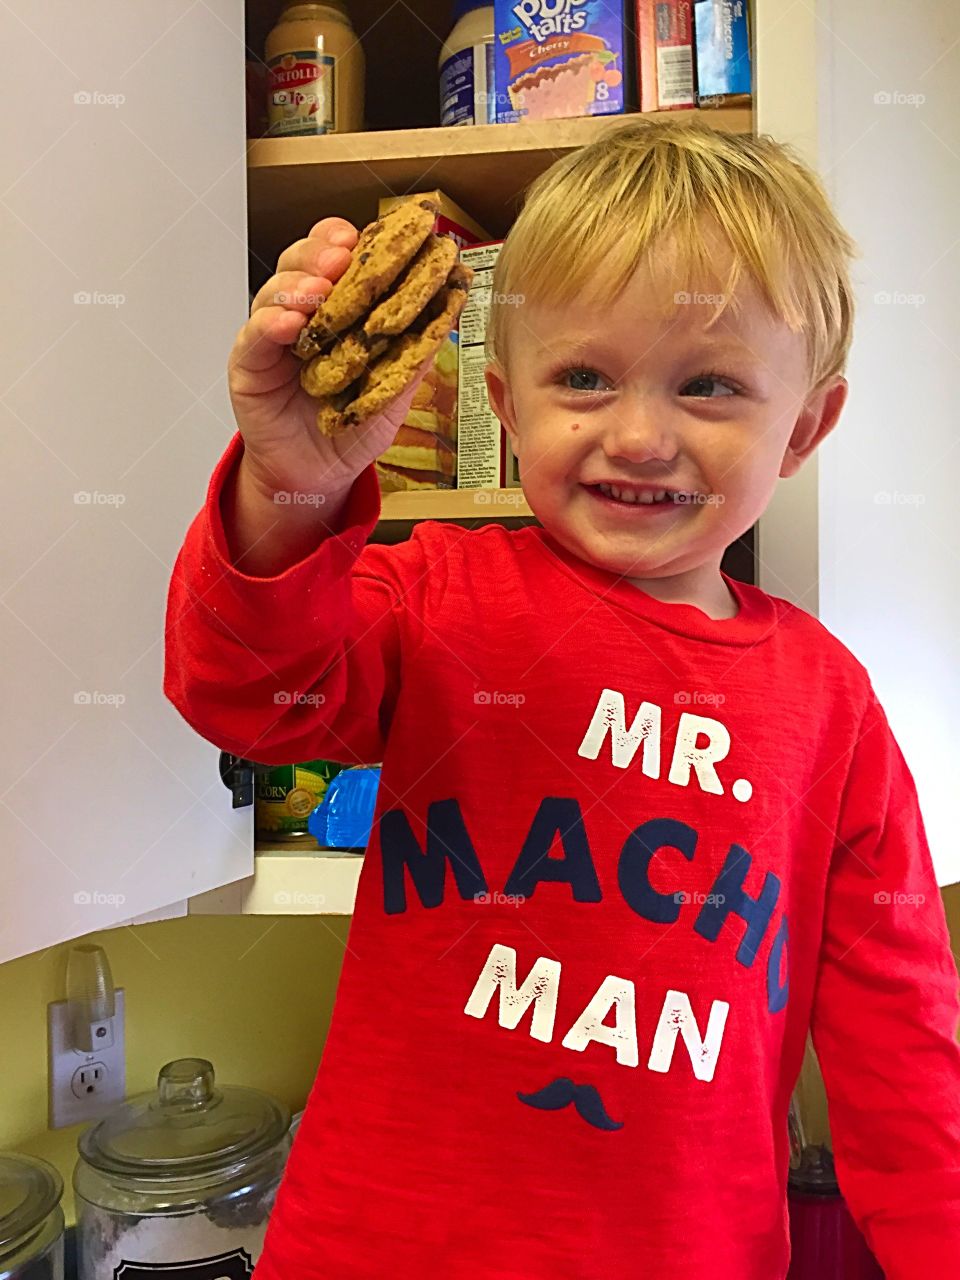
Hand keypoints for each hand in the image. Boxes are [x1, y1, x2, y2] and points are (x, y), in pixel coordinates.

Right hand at [228, 216, 431, 502]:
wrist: (319, 475)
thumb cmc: (352, 428)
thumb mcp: (393, 389)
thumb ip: (414, 350)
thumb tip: (449, 307)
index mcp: (338, 309)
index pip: (337, 258)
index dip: (348, 241)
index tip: (370, 236)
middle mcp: (302, 313)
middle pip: (302, 261)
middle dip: (321, 251)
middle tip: (343, 256)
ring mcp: (272, 335)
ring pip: (275, 289)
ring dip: (297, 284)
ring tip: (318, 290)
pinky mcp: (248, 362)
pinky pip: (254, 334)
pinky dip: (270, 322)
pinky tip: (289, 323)